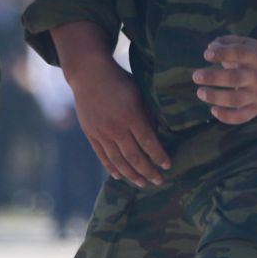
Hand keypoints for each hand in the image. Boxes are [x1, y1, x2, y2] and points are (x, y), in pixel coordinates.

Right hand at [67, 57, 168, 186]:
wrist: (89, 74)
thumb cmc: (119, 80)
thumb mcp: (138, 93)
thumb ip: (148, 113)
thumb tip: (160, 133)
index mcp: (131, 115)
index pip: (148, 142)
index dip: (159, 156)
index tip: (168, 165)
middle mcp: (115, 127)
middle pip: (134, 156)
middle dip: (148, 171)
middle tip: (159, 180)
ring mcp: (101, 132)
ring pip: (118, 160)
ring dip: (132, 174)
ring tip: (143, 183)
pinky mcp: (91, 134)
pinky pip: (103, 156)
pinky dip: (112, 167)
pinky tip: (120, 176)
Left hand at [195, 37, 256, 124]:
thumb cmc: (252, 56)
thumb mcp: (244, 43)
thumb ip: (226, 42)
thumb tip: (211, 48)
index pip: (241, 53)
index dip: (223, 53)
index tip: (206, 55)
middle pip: (237, 78)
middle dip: (214, 77)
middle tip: (195, 76)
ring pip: (237, 99)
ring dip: (216, 97)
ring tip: (200, 92)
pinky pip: (242, 116)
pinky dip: (228, 117)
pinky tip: (213, 110)